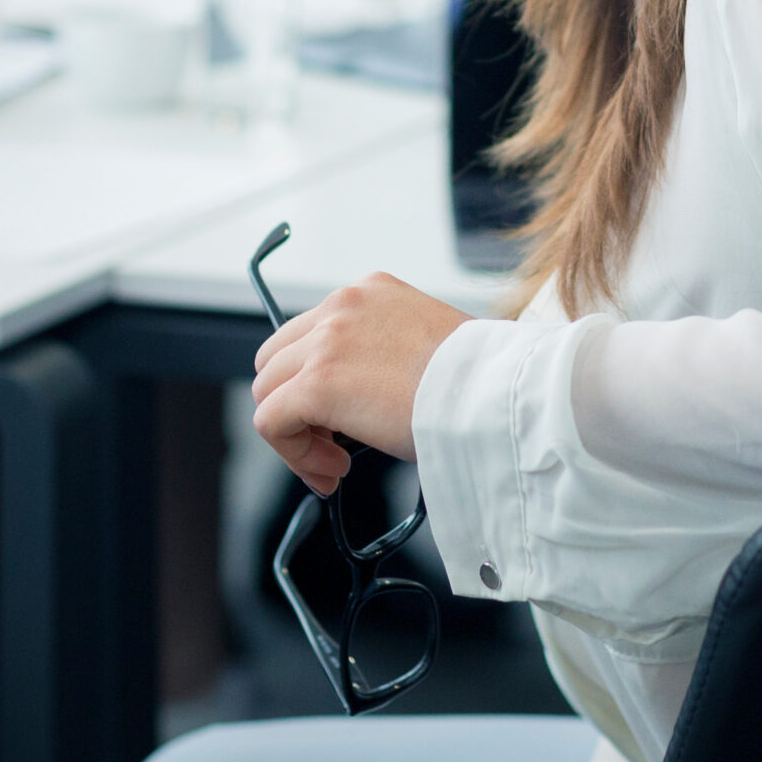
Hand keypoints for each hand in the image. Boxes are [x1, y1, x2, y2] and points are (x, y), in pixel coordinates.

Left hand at [251, 274, 473, 494]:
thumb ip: (383, 356)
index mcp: (371, 292)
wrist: (493, 390)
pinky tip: (333, 469)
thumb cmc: (478, 378)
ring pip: (268, 390)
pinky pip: (271, 423)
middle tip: (332, 443)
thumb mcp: (425, 346)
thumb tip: (364, 398)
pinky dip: (294, 454)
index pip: (312, 335)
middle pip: (278, 359)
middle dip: (296, 405)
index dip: (315, 384)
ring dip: (296, 433)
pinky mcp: (316, 382)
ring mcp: (325, 341)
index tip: (340, 419)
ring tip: (335, 462)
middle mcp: (343, 306)